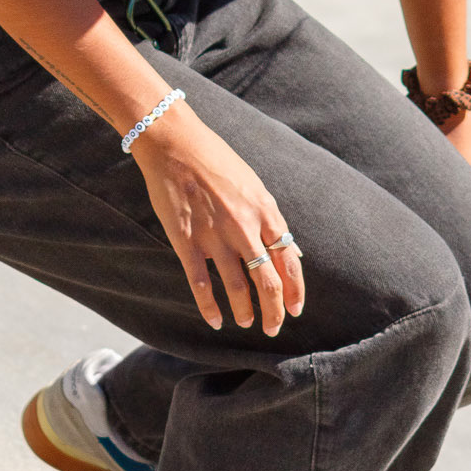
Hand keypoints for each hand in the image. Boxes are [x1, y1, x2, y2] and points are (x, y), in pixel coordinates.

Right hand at [130, 103, 304, 334]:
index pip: (289, 261)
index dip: (295, 291)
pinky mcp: (186, 241)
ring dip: (245, 312)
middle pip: (268, 281)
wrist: (175, 143)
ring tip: (246, 323)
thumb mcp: (253, 185)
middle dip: (275, 310)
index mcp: (265, 211)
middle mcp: (244, 226)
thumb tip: (287, 248)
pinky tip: (216, 321)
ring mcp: (215, 235)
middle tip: (274, 327)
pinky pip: (201, 284)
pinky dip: (210, 307)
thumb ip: (269, 218)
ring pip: (238, 287)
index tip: (296, 309)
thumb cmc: (216, 161)